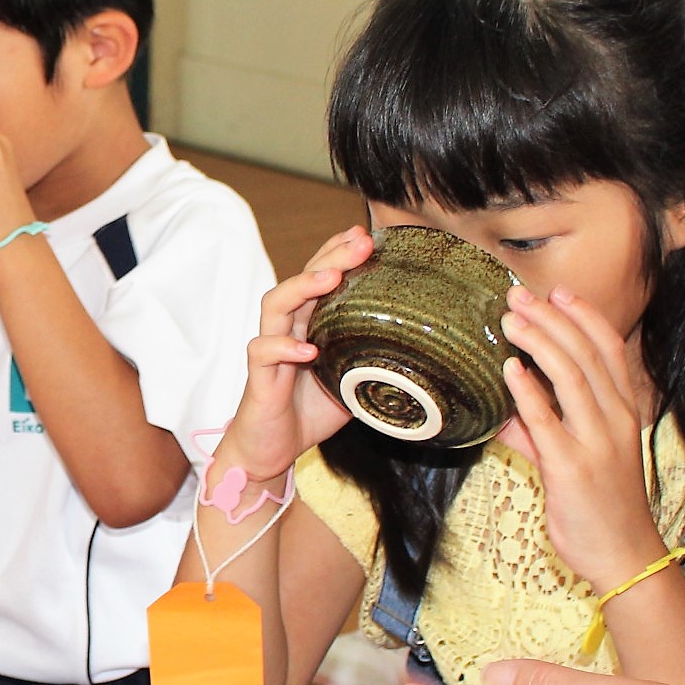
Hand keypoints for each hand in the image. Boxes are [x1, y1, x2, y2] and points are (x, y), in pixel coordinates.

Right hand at [216, 227, 372, 480]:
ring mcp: (270, 350)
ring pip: (276, 305)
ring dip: (303, 287)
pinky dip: (284, 348)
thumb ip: (375, 362)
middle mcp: (287, 329)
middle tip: (360, 242)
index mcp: (308, 325)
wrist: (270, 450)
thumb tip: (427, 356)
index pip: (319, 277)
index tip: (365, 234)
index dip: (337, 252)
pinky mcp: (258, 377)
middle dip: (330, 256)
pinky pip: (263, 352)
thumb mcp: (353, 383)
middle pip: (301, 280)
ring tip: (330, 278)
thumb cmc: (309, 412)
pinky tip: (308, 349)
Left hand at [496, 284, 669, 590]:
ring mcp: (596, 443)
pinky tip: (510, 369)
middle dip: (552, 319)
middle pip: (586, 354)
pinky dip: (528, 392)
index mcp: (623, 412)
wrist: (625, 556)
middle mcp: (615, 420)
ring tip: (511, 319)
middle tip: (519, 296)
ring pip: (570, 377)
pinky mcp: (572, 468)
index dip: (584, 316)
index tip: (558, 291)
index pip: (608, 349)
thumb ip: (541, 432)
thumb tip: (505, 412)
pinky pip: (547, 422)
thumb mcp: (576, 459)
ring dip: (539, 342)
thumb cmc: (602, 507)